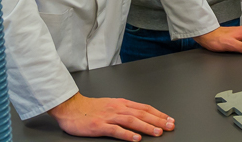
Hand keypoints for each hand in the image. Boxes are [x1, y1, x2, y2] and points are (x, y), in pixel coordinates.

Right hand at [48, 92, 172, 140]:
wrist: (72, 107)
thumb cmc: (91, 108)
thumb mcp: (112, 105)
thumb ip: (126, 110)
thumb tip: (142, 116)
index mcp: (122, 103)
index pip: (145, 108)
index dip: (158, 113)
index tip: (169, 119)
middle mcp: (118, 108)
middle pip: (142, 113)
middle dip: (158, 120)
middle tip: (170, 126)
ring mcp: (109, 117)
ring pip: (132, 121)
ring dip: (146, 126)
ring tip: (158, 132)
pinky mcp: (100, 126)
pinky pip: (116, 130)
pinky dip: (127, 134)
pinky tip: (136, 139)